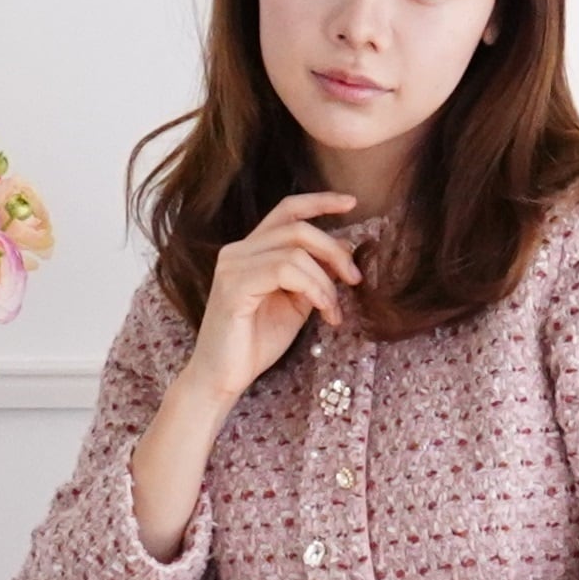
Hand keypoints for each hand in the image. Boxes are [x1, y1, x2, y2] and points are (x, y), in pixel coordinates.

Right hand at [179, 192, 365, 409]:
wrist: (222, 378)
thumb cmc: (255, 343)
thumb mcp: (296, 303)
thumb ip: (315, 275)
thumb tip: (346, 249)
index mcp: (251, 250)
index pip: (287, 211)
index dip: (319, 201)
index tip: (352, 203)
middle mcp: (237, 250)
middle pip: (297, 227)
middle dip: (335, 251)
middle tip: (355, 279)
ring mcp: (232, 266)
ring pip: (294, 250)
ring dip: (325, 280)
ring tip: (333, 310)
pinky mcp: (234, 286)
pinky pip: (285, 270)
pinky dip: (313, 288)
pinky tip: (322, 310)